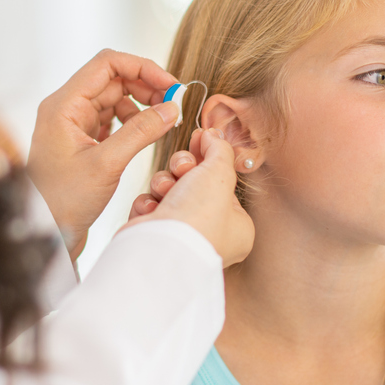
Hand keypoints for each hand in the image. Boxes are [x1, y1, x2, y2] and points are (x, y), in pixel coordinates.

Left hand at [27, 49, 180, 260]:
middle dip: (146, 86)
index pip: (107, 63)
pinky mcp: (81, 141)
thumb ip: (140, 132)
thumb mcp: (107, 164)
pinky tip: (146, 134)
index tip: (170, 85)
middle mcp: (66, 108)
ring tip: (163, 121)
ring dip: (141, 104)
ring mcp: (73, 124)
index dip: (143, 68)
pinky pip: (110, 119)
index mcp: (64, 104)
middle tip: (173, 104)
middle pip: (113, 78)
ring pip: (114, 98)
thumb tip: (171, 108)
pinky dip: (131, 121)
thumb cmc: (64, 202)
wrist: (46, 233)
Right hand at [125, 129, 253, 266]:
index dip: (209, 158)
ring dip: (163, 183)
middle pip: (194, 184)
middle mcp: (210, 235)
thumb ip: (219, 150)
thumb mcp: (219, 172)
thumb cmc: (198, 218)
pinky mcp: (153, 237)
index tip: (200, 138)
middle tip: (183, 167)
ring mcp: (180, 237)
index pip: (222, 183)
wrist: (160, 248)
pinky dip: (148, 204)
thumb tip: (213, 137)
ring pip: (169, 192)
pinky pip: (150, 208)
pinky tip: (152, 210)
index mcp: (237, 228)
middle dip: (183, 169)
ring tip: (165, 190)